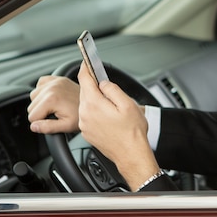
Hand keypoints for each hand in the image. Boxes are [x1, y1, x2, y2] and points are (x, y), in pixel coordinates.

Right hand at [28, 75, 79, 133]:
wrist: (93, 103)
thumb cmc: (81, 115)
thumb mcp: (66, 126)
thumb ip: (48, 127)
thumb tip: (34, 126)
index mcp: (51, 99)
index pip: (32, 116)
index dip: (41, 122)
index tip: (52, 120)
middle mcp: (51, 87)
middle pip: (31, 106)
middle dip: (40, 112)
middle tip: (55, 114)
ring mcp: (54, 81)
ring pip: (33, 96)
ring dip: (40, 102)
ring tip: (54, 106)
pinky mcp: (56, 78)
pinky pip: (39, 84)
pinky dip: (42, 91)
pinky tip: (52, 97)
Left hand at [77, 62, 160, 189]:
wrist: (131, 154)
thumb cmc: (132, 132)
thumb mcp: (128, 104)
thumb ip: (112, 89)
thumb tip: (103, 82)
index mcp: (94, 104)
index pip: (85, 79)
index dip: (86, 68)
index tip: (86, 61)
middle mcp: (85, 114)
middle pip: (84, 91)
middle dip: (93, 84)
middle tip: (104, 82)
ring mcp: (85, 124)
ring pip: (86, 103)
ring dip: (95, 99)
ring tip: (110, 103)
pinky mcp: (87, 132)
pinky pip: (87, 115)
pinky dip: (94, 111)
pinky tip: (107, 114)